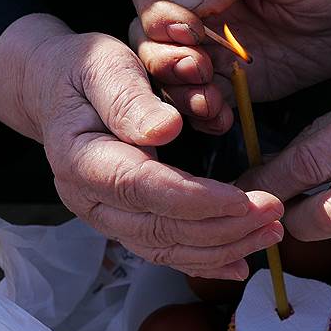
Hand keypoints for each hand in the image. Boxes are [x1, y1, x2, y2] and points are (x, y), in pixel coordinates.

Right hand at [0, 14, 282, 278]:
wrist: (56, 91)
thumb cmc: (84, 73)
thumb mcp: (103, 66)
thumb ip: (129, 100)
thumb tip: (165, 130)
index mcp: (82, 159)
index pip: (143, 189)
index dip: (196, 199)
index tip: (245, 199)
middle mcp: (90, 201)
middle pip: (161, 228)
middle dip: (223, 227)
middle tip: (274, 212)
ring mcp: (106, 218)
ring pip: (167, 248)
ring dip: (224, 247)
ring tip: (271, 234)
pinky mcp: (125, 224)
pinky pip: (165, 252)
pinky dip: (205, 262)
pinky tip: (239, 264)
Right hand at [129, 0, 330, 133]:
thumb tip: (180, 2)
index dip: (158, 13)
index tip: (187, 30)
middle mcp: (204, 9)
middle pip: (153, 38)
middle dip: (166, 59)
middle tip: (199, 70)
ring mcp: (218, 47)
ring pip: (175, 76)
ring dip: (183, 93)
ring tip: (210, 103)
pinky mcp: (238, 81)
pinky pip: (208, 101)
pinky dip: (207, 115)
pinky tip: (221, 119)